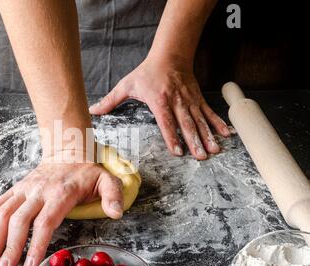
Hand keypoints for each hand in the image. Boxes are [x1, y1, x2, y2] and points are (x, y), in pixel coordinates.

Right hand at [0, 154, 123, 265]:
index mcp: (61, 193)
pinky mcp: (16, 188)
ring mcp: (25, 189)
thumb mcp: (107, 180)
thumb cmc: (87, 172)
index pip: (45, 221)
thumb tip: (116, 213)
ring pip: (4, 212)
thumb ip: (113, 195)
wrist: (67, 151)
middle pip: (20, 220)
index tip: (29, 264)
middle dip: (11, 246)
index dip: (36, 244)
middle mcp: (38, 191)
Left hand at [89, 58, 231, 159]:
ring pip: (200, 121)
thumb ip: (110, 100)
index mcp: (159, 101)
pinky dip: (218, 123)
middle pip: (187, 124)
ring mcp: (190, 101)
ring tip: (215, 151)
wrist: (170, 55)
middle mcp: (177, 102)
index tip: (178, 152)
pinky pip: (209, 112)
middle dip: (195, 142)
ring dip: (208, 136)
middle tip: (202, 157)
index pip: (166, 122)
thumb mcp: (126, 84)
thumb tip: (92, 110)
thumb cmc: (147, 72)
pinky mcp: (197, 98)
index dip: (172, 137)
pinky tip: (226, 135)